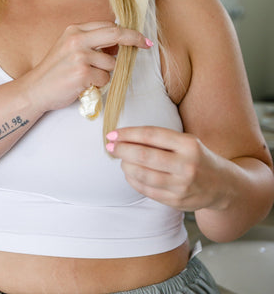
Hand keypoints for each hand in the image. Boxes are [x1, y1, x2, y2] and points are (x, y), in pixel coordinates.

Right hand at [28, 22, 151, 113]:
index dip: (127, 32)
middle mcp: (77, 39)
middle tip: (146, 44)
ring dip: (106, 73)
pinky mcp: (82, 73)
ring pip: (112, 63)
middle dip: (134, 39)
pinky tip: (84, 85)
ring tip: (88, 77)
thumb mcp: (69, 48)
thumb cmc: (54, 72)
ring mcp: (80, 56)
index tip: (140, 38)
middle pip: (115, 34)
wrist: (35, 89)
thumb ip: (91, 43)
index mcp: (74, 30)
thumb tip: (119, 45)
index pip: (108, 26)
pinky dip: (98, 84)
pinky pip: (105, 78)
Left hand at [106, 126, 227, 211]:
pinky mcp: (177, 201)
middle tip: (110, 146)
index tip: (112, 134)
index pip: (151, 135)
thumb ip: (161, 139)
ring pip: (144, 175)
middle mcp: (186, 164)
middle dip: (122, 150)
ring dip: (126, 167)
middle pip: (145, 156)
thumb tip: (125, 136)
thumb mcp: (187, 141)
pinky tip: (129, 174)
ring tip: (120, 160)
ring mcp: (182, 185)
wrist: (224, 185)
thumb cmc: (198, 157)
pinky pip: (148, 190)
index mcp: (188, 144)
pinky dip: (134, 181)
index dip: (128, 134)